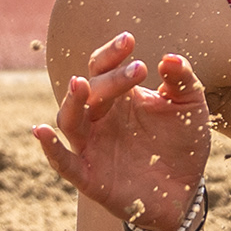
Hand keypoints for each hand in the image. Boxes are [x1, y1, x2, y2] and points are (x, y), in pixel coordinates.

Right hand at [30, 33, 207, 230]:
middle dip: (111, 79)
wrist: (185, 190)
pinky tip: (41, 131)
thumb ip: (182, 81)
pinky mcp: (90, 177)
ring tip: (79, 84)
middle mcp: (100, 118)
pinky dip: (50, 148)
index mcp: (119, 96)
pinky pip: (64, 162)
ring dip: (72, 102)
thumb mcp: (189, 107)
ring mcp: (92, 146)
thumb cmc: (182, 142)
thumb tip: (171, 58)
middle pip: (90, 90)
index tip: (129, 40)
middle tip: (139, 69)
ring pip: (70, 120)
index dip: (112, 53)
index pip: (103, 68)